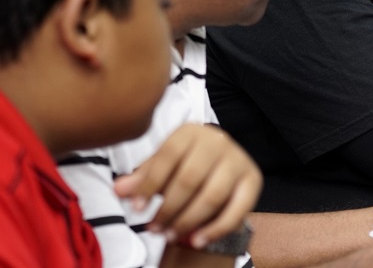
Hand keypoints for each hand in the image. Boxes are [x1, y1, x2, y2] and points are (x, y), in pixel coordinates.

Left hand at [113, 123, 262, 248]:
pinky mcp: (253, 180)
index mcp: (191, 131)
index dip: (149, 185)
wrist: (220, 162)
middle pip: (189, 179)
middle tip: (154, 228)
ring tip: (170, 235)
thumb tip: (119, 189)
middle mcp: (218, 141)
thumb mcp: (162, 165)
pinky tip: (197, 240)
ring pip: (211, 196)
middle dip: (168, 209)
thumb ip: (142, 178)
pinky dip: (215, 230)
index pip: (166, 158)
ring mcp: (238, 160)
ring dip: (188, 221)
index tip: (137, 209)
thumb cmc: (185, 163)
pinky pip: (236, 211)